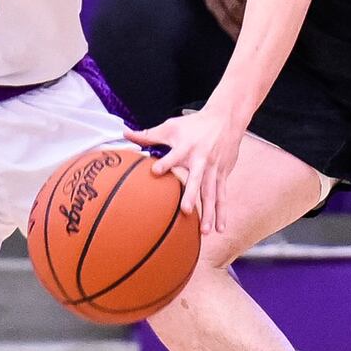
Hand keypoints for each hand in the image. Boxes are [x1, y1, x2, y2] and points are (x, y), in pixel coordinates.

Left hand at [126, 105, 242, 231]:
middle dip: (192, 195)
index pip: (174, 156)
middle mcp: (201, 160)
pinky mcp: (222, 175)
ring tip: (205, 231)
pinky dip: (222, 212)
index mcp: (186, 148)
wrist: (225, 119)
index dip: (166, 163)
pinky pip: (222, 196)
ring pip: (212, 193)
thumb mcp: (171, 127)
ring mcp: (213, 169)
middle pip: (197, 179)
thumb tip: (125, 133)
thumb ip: (148, 135)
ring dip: (210, 212)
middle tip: (186, 210)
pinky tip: (220, 229)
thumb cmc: (193, 124)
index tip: (155, 171)